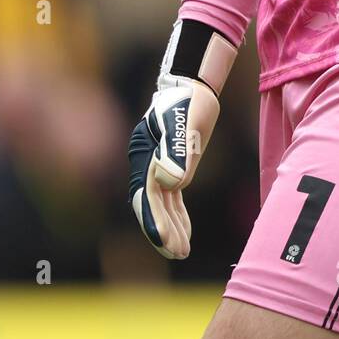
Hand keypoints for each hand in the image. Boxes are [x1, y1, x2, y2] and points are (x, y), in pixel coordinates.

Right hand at [128, 74, 218, 259]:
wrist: (194, 85)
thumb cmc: (190, 100)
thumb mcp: (187, 121)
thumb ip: (178, 150)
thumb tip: (171, 184)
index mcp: (145, 153)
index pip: (146, 193)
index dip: (154, 219)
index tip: (164, 240)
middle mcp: (146, 162)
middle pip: (151, 203)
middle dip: (161, 231)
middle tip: (176, 254)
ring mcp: (157, 166)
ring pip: (161, 204)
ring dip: (170, 229)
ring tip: (181, 253)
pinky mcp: (172, 167)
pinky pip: (171, 198)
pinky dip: (177, 216)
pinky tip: (185, 234)